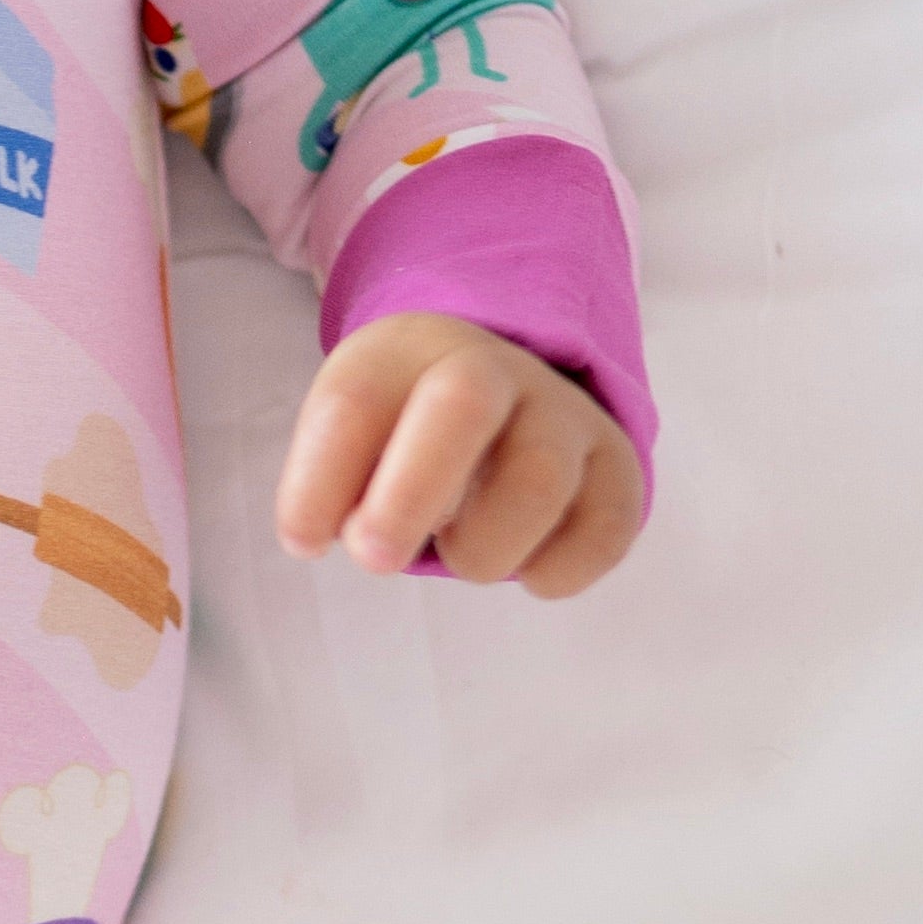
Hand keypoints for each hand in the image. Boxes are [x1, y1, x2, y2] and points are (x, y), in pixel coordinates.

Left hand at [275, 313, 645, 598]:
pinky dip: (552, 571)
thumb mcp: (351, 436)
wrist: (507, 405)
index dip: (320, 480)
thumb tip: (319, 536)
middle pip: (463, 404)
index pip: (354, 400)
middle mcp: (496, 368)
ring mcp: (567, 415)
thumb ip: (327, 482)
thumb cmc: (404, 432)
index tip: (305, 543)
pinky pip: (601, 533)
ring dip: (482, 548)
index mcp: (407, 352)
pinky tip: (523, 566)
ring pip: (538, 481)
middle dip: (410, 494)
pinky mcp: (617, 471)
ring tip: (460, 552)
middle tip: (375, 559)